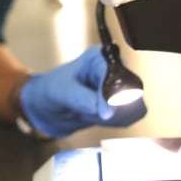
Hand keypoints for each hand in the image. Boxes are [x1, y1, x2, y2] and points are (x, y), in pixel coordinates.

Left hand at [19, 46, 147, 137]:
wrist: (46, 108)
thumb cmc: (50, 91)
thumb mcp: (61, 92)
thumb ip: (82, 99)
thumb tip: (107, 111)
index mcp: (101, 58)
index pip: (119, 77)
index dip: (115, 97)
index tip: (105, 113)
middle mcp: (115, 69)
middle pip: (133, 92)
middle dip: (117, 109)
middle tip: (95, 114)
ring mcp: (121, 86)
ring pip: (135, 107)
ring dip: (116, 117)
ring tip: (90, 114)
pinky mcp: (122, 103)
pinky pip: (130, 117)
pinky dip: (117, 123)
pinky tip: (97, 118)